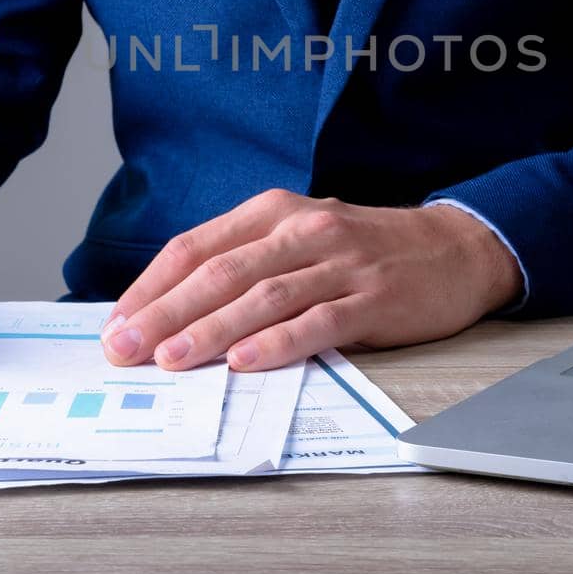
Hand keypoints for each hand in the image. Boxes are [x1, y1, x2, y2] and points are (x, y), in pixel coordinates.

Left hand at [100, 190, 521, 371]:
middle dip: (164, 313)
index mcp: (273, 212)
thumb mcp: (300, 236)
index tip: (116, 322)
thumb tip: (172, 308)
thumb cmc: (365, 249)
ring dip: (210, 330)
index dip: (151, 286)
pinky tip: (246, 361)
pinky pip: (317, 322)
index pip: (196, 246)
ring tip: (172, 358)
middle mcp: (302, 230)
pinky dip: (277, 342)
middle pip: (220, 272)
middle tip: (124, 347)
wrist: (456, 248)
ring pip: (262, 297)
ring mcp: (339, 264)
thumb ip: (245, 262)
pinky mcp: (373, 299)